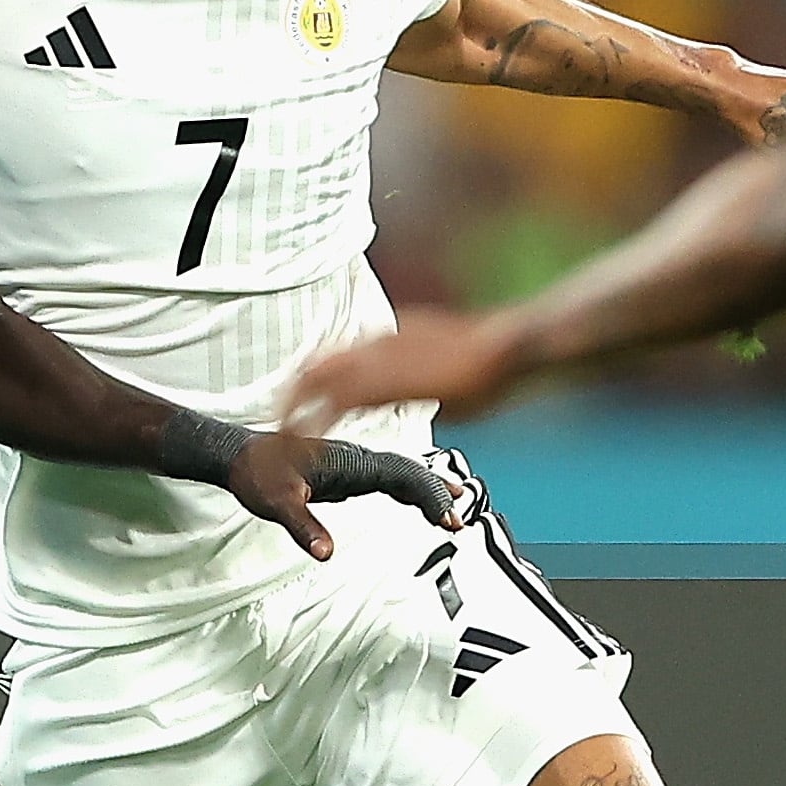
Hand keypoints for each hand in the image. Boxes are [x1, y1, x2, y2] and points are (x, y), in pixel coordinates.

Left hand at [220, 431, 476, 557]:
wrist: (241, 458)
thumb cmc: (257, 475)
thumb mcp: (276, 503)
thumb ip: (302, 526)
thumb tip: (325, 552)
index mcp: (348, 461)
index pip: (400, 474)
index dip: (427, 494)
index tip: (445, 517)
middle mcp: (357, 458)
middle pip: (410, 471)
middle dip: (437, 493)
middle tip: (458, 522)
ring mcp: (355, 464)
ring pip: (404, 471)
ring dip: (430, 489)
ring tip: (456, 507)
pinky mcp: (350, 472)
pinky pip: (391, 477)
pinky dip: (412, 488)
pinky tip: (422, 500)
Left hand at [281, 311, 528, 436]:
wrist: (507, 349)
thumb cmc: (492, 365)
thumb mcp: (449, 378)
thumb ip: (429, 389)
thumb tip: (433, 402)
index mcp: (391, 339)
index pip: (339, 357)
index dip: (316, 380)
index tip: (302, 402)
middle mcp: (376, 344)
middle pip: (315, 365)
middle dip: (292, 395)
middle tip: (277, 424)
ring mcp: (376, 360)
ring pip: (315, 383)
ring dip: (294, 412)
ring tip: (279, 440)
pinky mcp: (382, 383)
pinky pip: (332, 405)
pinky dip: (312, 425)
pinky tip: (301, 445)